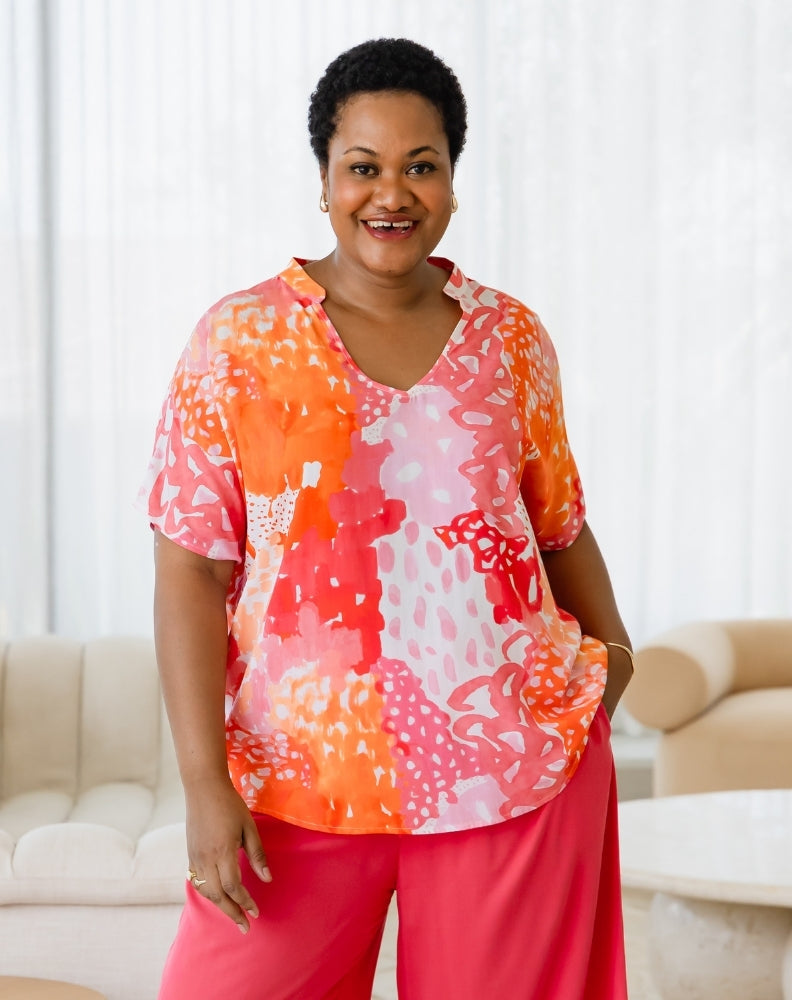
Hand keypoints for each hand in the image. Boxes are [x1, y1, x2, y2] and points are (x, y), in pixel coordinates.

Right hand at [184, 776, 271, 932]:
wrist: (203, 788)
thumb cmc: (230, 804)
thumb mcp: (249, 827)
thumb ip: (257, 854)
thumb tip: (267, 879)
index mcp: (223, 852)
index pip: (233, 886)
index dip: (245, 901)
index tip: (256, 912)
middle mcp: (206, 858)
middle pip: (217, 895)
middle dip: (231, 912)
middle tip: (245, 926)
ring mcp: (195, 857)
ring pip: (204, 891)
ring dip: (219, 905)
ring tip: (233, 914)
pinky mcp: (189, 854)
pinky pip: (196, 881)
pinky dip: (207, 893)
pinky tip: (217, 896)